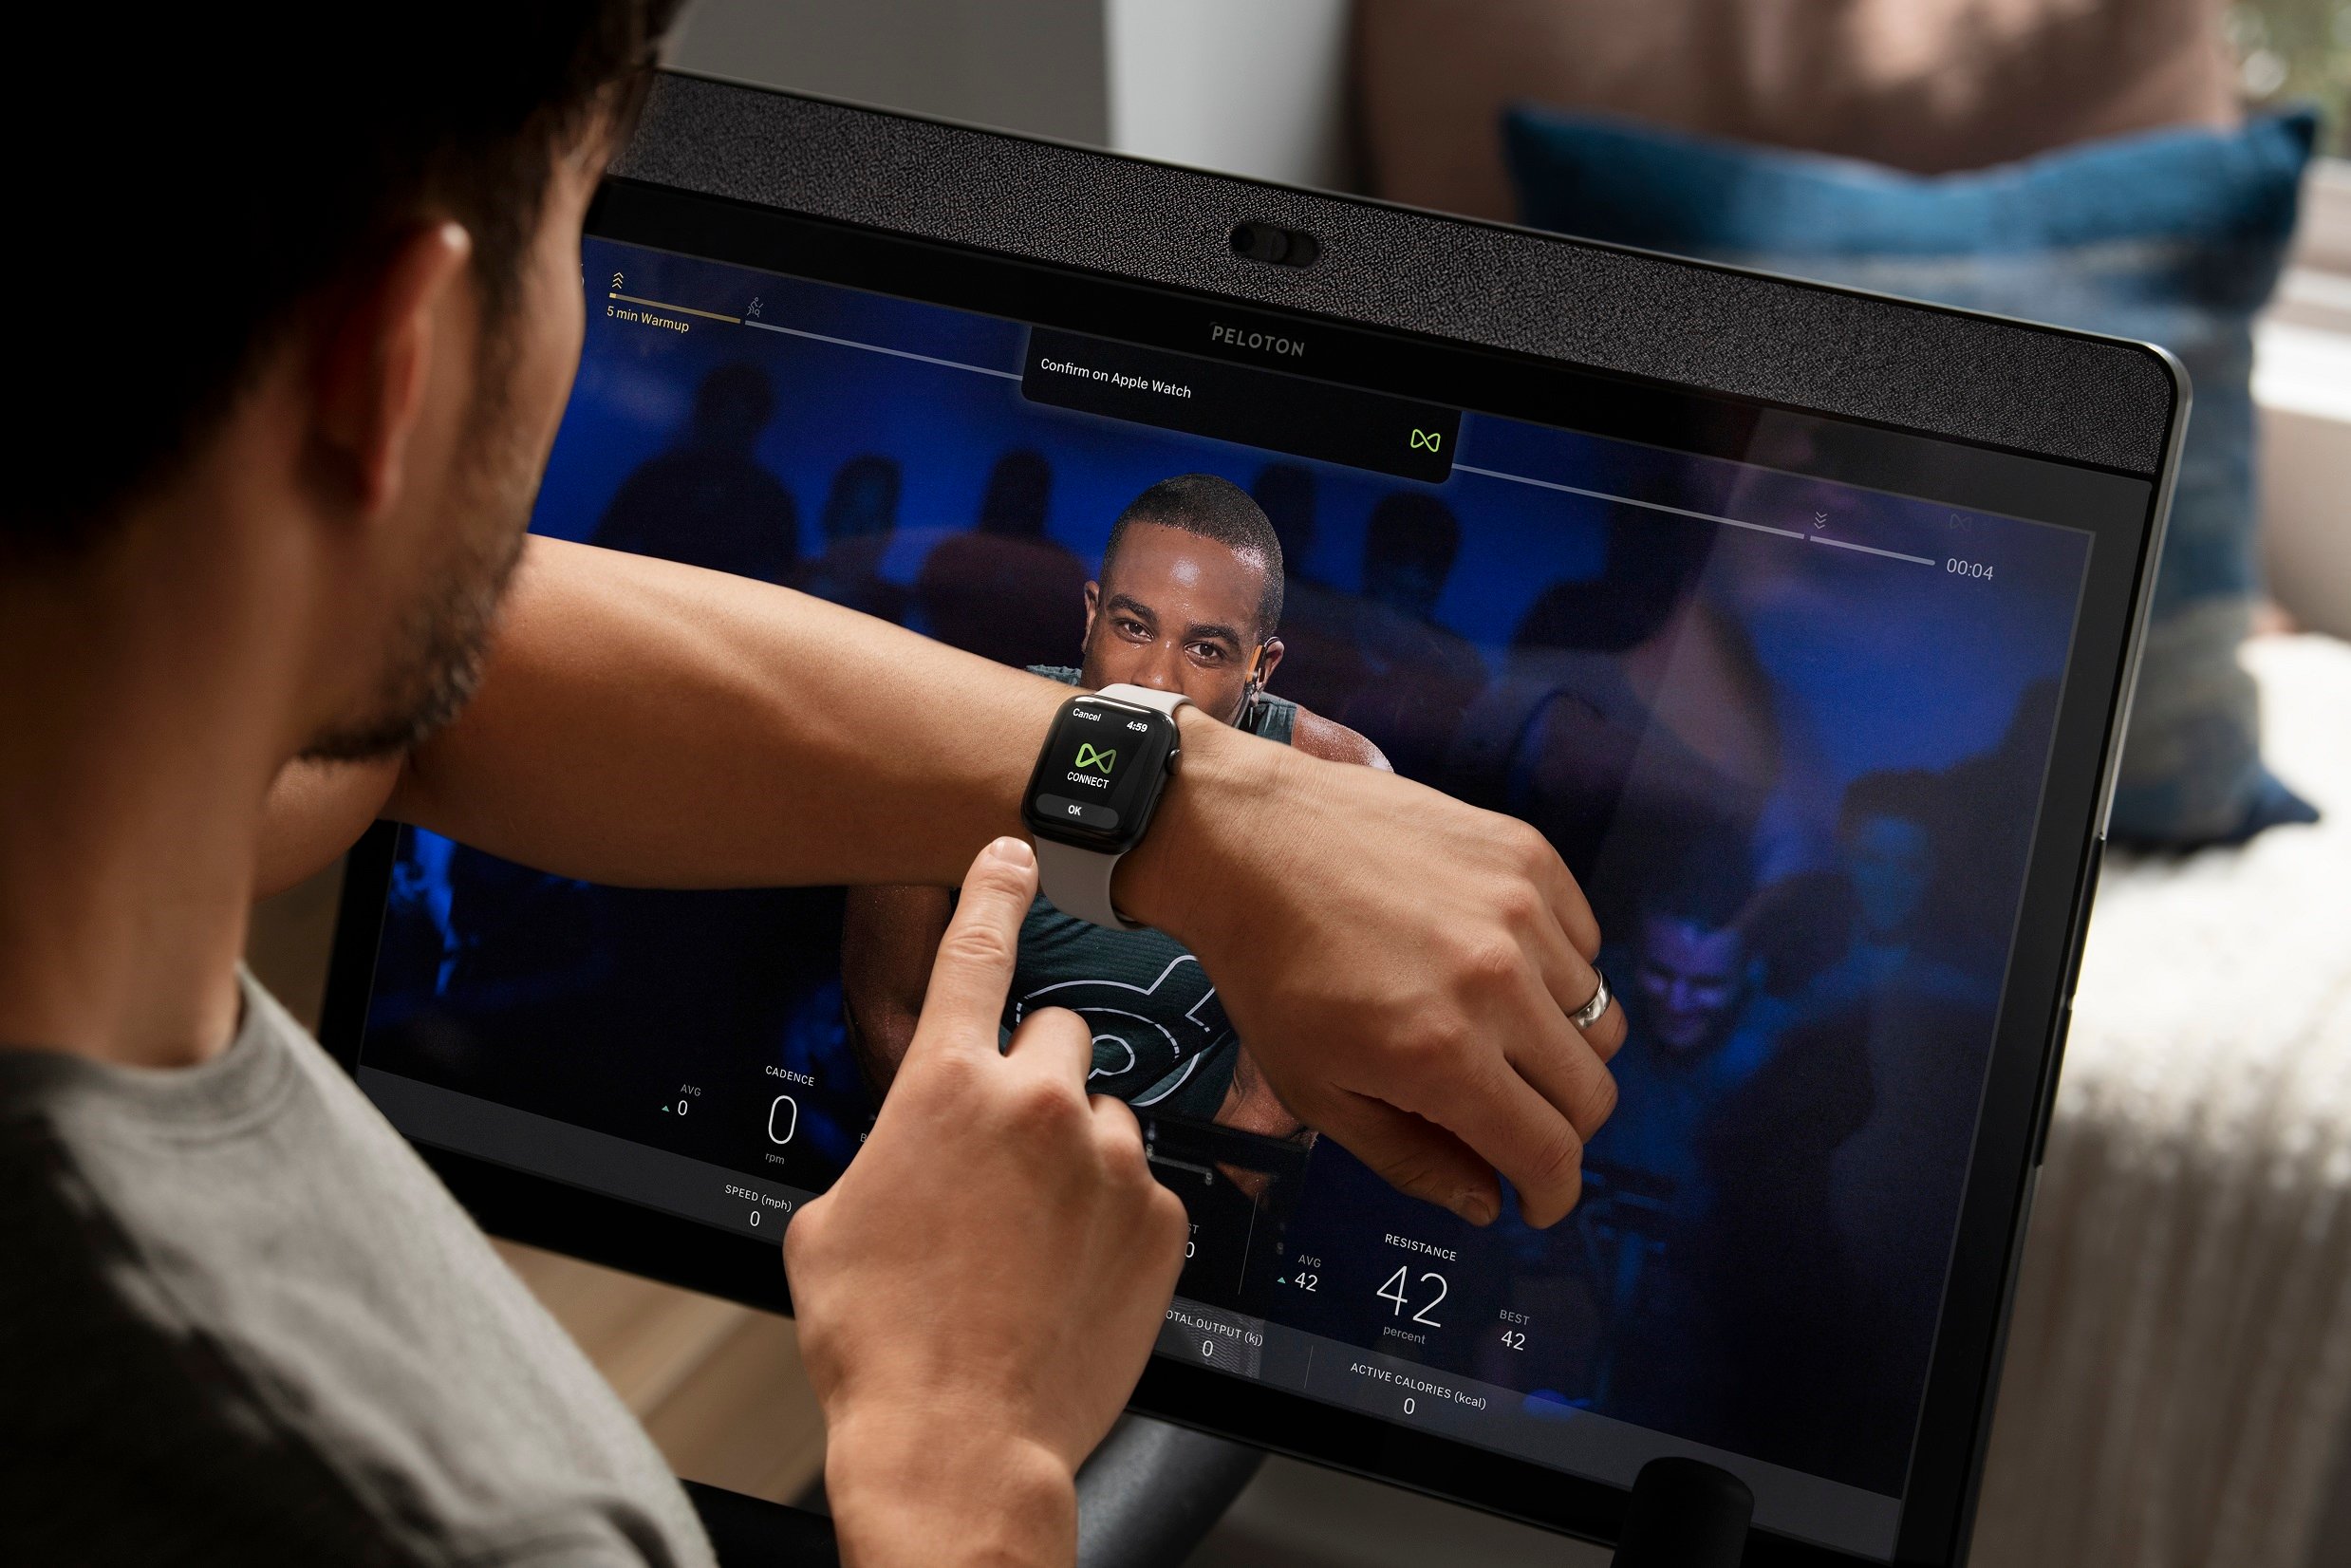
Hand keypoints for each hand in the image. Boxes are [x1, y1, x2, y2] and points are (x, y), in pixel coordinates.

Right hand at [786, 837, 1189, 1567]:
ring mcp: (1111, 1160)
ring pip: (1105, 1116)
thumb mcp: (835, 1219)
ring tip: (1034, 1235)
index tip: (1016, 847)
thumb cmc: (880, 1336)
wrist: (958, 1436)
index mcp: (946, 1086)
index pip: (976, 950)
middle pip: (1057, 1036)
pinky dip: (1113, 1217)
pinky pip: (1142, 1188)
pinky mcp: (1161, 1220)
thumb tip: (904, 1153)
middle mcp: (1038, 1103)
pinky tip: (1071, 1272)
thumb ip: (885, 1150)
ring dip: (1076, 1153)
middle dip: (1034, 1077)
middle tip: (1005, 1153)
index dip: (994, 889)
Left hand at [1122, 716, 1625, 1229]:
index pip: (1551, 1150)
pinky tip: (1501, 968)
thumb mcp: (1315, 1091)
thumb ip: (1411, 1159)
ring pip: (1597, 1017)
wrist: (1246, 840)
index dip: (1552, 1192)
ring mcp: (1520, 911)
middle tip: (1514, 1122)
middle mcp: (1497, 983)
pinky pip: (1585, 942)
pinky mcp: (1525, 855)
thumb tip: (1486, 1203)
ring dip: (1559, 1046)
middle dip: (1560, 1129)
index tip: (1538, 1199)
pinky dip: (1559, 970)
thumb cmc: (1269, 967)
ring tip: (1497, 1034)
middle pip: (1590, 1091)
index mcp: (1443, 1054)